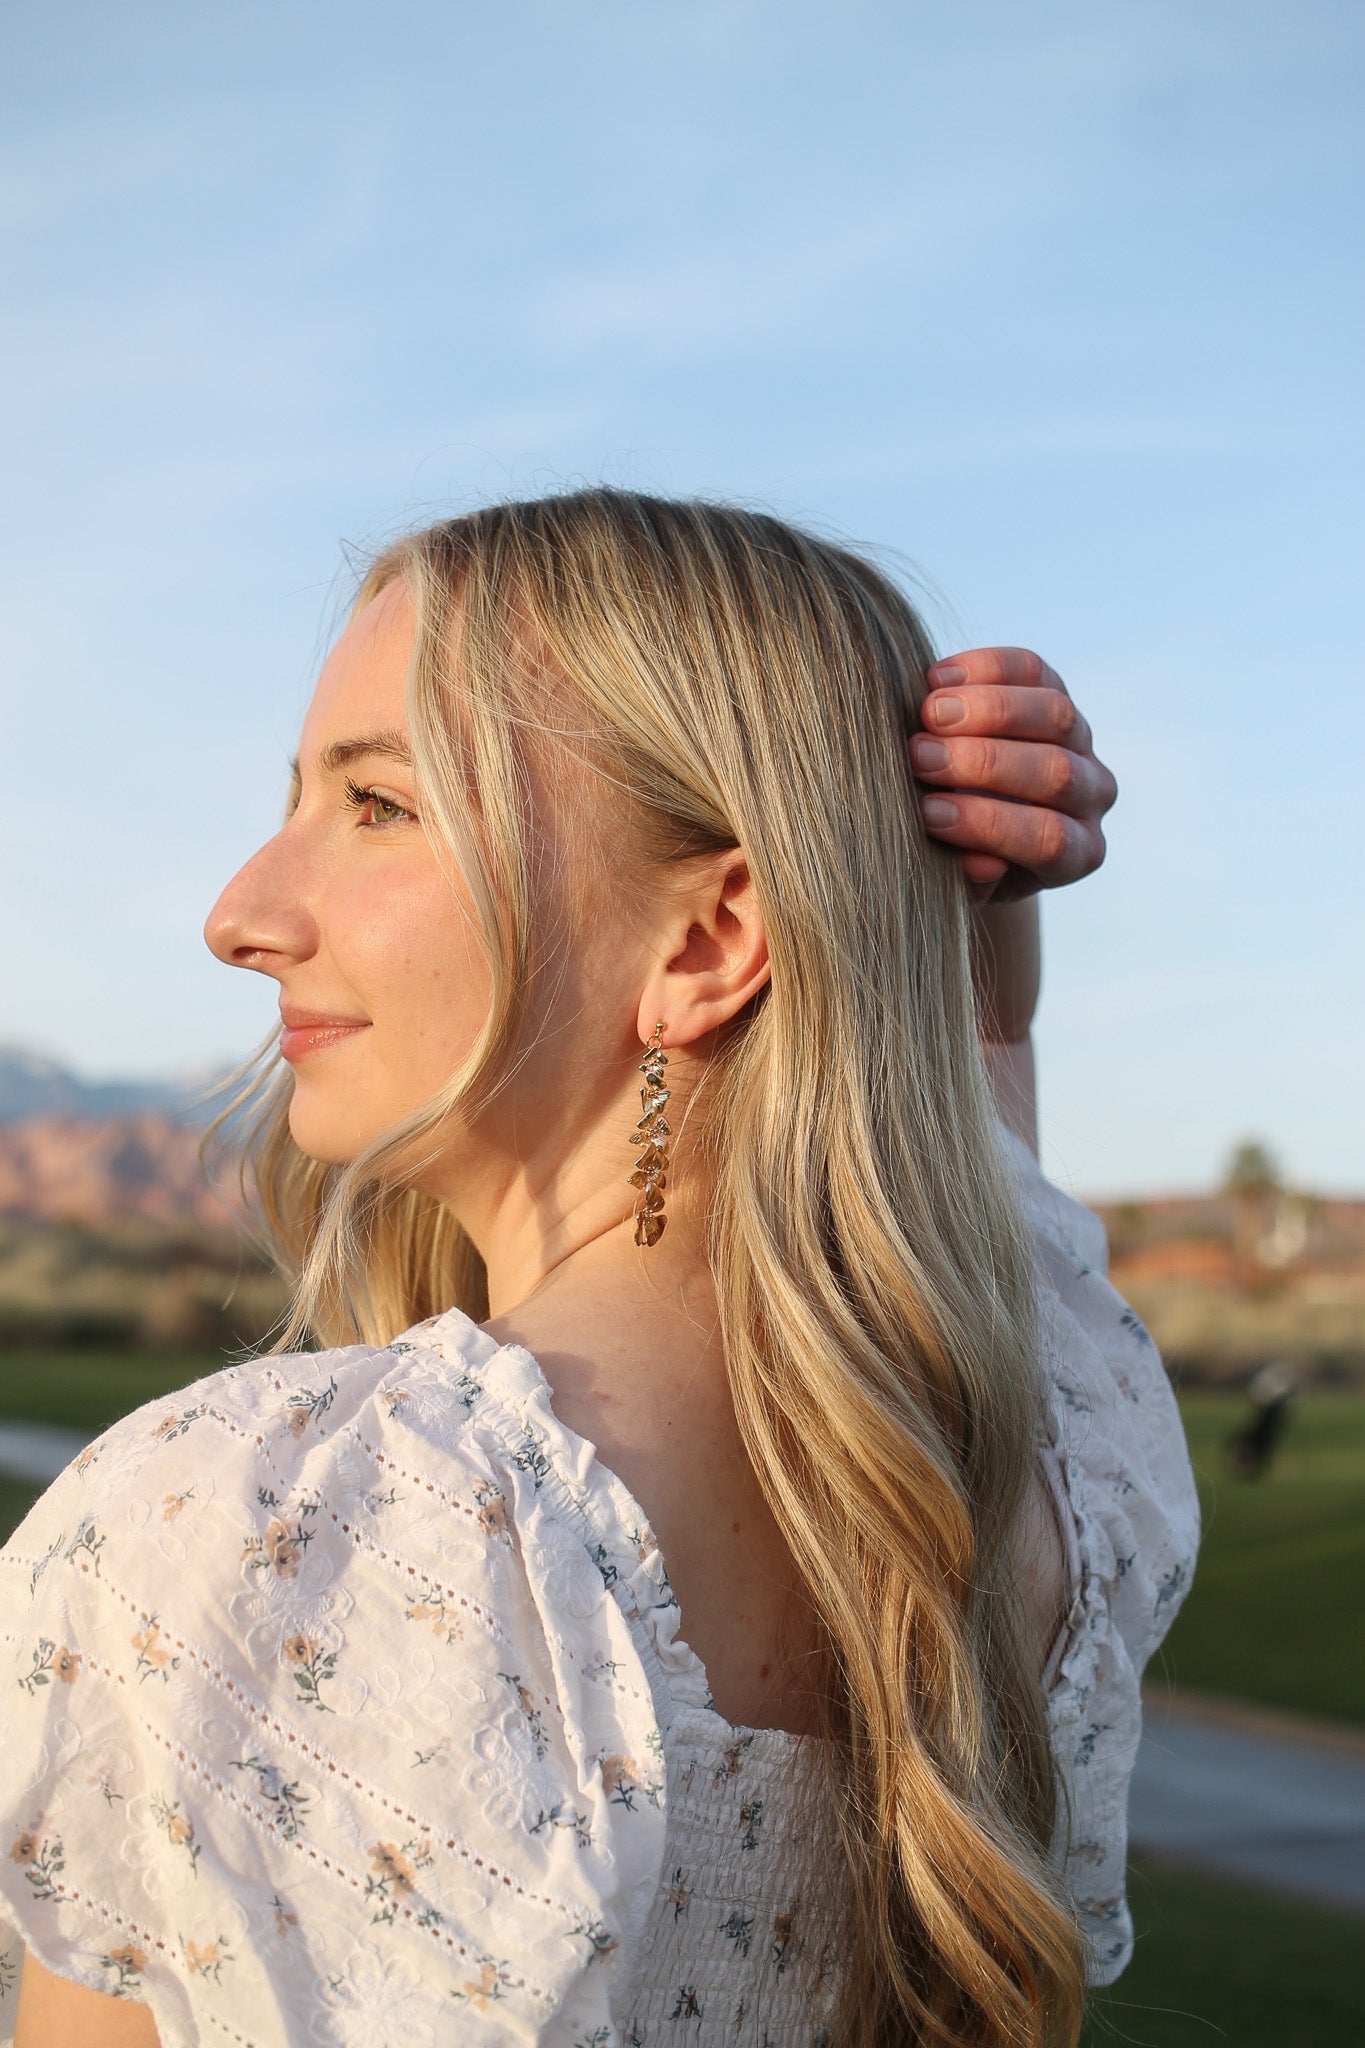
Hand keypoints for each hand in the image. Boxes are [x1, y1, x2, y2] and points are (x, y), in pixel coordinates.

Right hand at [911, 647, 1117, 901]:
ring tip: (928, 713)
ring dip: (987, 710)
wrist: (967, 818)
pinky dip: (987, 668)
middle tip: (920, 756)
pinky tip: (938, 678)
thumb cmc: (959, 858)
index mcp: (1077, 853)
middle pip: (1054, 772)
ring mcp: (1081, 741)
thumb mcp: (962, 885)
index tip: (928, 812)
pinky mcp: (1056, 692)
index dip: (987, 823)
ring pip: (1055, 715)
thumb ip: (969, 881)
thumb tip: (981, 864)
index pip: (1047, 838)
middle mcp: (1091, 796)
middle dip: (982, 762)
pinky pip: (1034, 671)